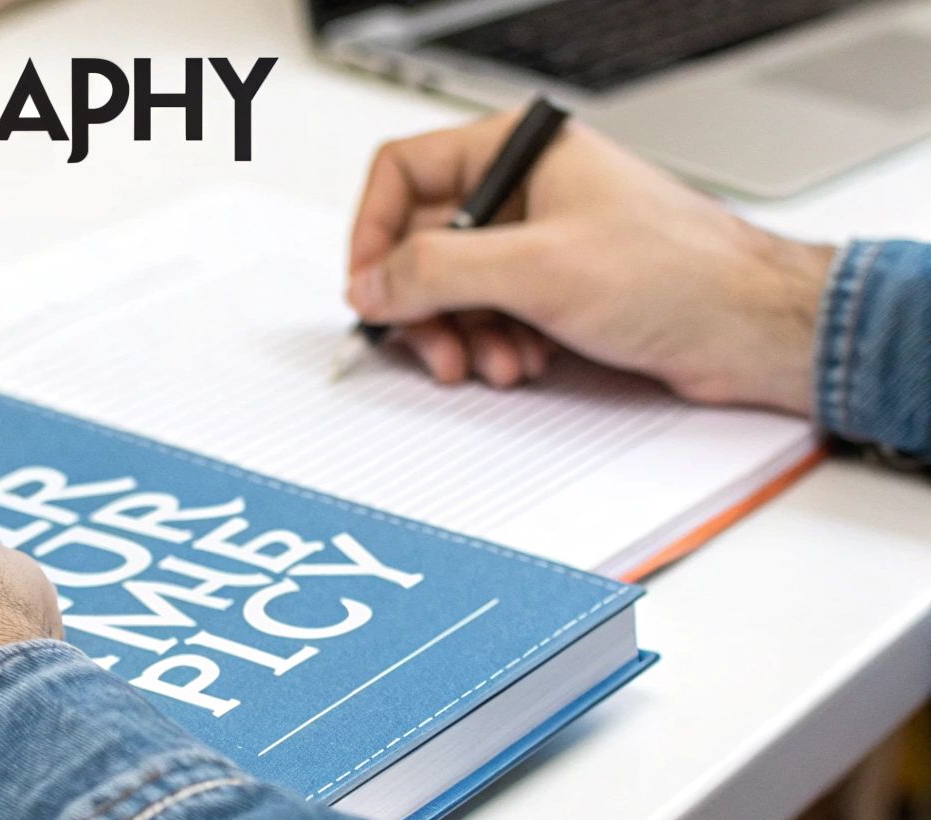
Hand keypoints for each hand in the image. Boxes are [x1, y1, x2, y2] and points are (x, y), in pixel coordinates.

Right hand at [346, 111, 834, 412]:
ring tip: (496, 362)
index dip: (374, 232)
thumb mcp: (536, 268)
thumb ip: (435, 271)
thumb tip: (370, 283)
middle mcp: (526, 192)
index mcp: (519, 153)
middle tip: (434, 347)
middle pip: (424, 243)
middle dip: (426, 304)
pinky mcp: (558, 289)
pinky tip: (524, 362)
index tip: (369, 288)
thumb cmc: (680, 274)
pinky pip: (492, 316)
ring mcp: (541, 242)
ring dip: (464, 335)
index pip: (405, 173)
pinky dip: (495, 346)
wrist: (753, 329)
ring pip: (455, 289)